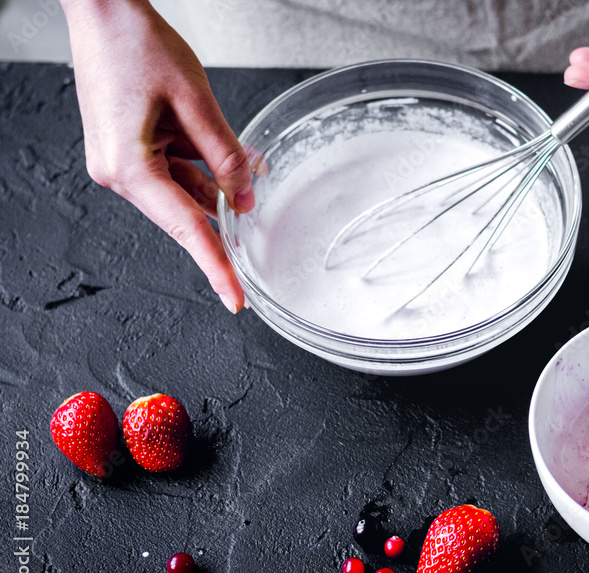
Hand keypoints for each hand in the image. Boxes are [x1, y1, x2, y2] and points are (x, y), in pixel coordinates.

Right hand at [62, 0, 253, 312]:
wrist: (101, 9)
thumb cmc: (135, 45)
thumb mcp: (196, 103)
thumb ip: (225, 156)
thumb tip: (244, 199)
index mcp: (129, 169)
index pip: (187, 231)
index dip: (216, 267)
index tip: (235, 298)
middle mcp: (118, 173)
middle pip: (185, 212)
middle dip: (224, 211)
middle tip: (257, 215)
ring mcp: (119, 161)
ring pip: (183, 190)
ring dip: (216, 182)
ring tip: (246, 164)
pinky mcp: (126, 148)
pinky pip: (173, 170)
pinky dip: (201, 166)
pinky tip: (226, 157)